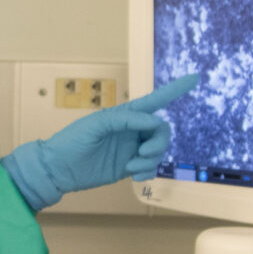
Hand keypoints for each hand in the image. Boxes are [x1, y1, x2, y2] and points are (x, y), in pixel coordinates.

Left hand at [0, 72, 203, 210]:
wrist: (58, 169)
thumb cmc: (71, 141)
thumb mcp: (95, 125)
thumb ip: (124, 120)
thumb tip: (153, 121)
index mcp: (124, 115)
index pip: (154, 101)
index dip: (174, 90)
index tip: (194, 78)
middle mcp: (131, 130)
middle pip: (161, 130)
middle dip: (159, 141)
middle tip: (144, 151)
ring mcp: (131, 149)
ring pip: (158, 151)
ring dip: (151, 159)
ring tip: (132, 165)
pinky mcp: (129, 167)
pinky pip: (150, 167)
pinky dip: (147, 172)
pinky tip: (134, 175)